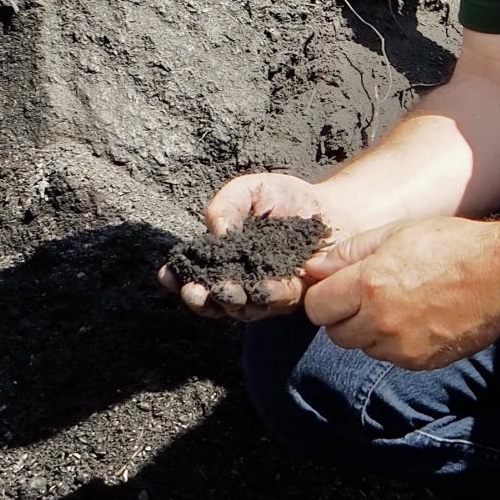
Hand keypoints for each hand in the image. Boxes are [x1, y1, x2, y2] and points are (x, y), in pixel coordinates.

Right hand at [159, 170, 342, 321]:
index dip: (177, 278)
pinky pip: (281, 301)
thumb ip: (226, 206)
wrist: (332, 204)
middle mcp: (242, 282)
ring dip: (233, 302)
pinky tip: (263, 287)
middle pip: (214, 302)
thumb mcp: (248, 190)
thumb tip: (217, 233)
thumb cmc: (285, 198)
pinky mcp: (297, 295)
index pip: (194, 275)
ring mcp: (269, 292)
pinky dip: (271, 296)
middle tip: (195, 292)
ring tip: (226, 291)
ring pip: (245, 308)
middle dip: (201, 299)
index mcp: (224, 260)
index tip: (167, 274)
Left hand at [301, 217, 499, 368]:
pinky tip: (419, 317)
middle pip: (335, 332)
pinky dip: (396, 342)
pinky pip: (391, 357)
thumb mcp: (396, 233)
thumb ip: (349, 252)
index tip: (336, 286)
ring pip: (363, 346)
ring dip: (370, 330)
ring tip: (401, 302)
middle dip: (344, 314)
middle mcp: (382, 322)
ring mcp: (403, 347)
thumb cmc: (452, 244)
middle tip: (370, 293)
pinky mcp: (422, 362)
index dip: (324, 294)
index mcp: (370, 284)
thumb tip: (313, 268)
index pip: (317, 306)